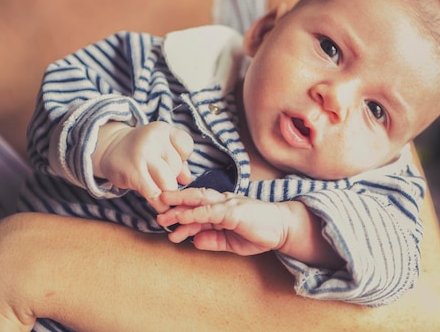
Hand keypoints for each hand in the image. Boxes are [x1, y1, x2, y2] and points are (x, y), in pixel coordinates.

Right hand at [94, 121, 192, 211]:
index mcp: (162, 129)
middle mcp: (153, 139)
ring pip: (168, 183)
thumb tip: (187, 179)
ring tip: (162, 195)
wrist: (109, 149)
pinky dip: (160, 204)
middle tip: (160, 179)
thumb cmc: (142, 151)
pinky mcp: (133, 173)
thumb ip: (178, 160)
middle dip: (172, 178)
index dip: (182, 159)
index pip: (186, 147)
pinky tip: (160, 206)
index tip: (171, 163)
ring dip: (167, 193)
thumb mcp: (161, 148)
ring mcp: (143, 155)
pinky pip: (154, 194)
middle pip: (176, 168)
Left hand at [157, 188, 289, 255]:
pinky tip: (182, 217)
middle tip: (156, 206)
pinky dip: (195, 214)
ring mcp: (228, 204)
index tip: (166, 216)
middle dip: (175, 201)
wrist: (283, 228)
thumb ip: (213, 240)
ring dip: (179, 208)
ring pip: (199, 202)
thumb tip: (195, 242)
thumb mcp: (232, 241)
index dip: (181, 210)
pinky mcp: (234, 211)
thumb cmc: (260, 232)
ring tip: (163, 215)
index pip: (198, 206)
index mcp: (222, 207)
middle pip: (194, 197)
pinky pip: (210, 212)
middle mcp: (223, 201)